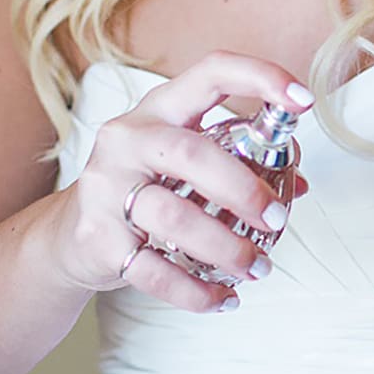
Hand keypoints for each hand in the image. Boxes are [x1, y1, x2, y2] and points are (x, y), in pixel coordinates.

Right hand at [47, 50, 313, 311]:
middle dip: (244, 190)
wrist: (71, 236)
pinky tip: (224, 299)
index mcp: (160, 109)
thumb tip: (301, 183)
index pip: (211, 73)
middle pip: (191, 154)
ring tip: (257, 267)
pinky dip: (196, 292)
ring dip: (226, 248)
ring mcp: (106, 188)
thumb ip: (238, 163)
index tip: (303, 101)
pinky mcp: (97, 238)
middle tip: (277, 219)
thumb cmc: (142, 189)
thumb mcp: (182, 162)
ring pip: (173, 218)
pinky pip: (154, 271)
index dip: (260, 78)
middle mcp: (128, 140)